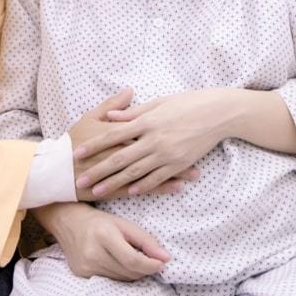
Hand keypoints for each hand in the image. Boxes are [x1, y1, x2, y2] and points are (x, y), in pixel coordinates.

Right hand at [32, 202, 169, 280]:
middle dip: (144, 267)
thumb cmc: (99, 221)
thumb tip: (165, 258)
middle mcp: (92, 253)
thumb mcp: (124, 224)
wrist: (69, 222)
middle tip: (146, 257)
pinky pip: (110, 281)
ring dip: (132, 272)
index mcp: (103, 235)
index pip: (133, 261)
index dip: (151, 265)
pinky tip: (116, 261)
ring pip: (121, 279)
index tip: (162, 262)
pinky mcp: (81, 275)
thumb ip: (146, 240)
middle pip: (129, 272)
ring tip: (129, 256)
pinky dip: (119, 274)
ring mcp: (85, 267)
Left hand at [74, 90, 221, 198]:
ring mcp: (166, 154)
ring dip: (114, 184)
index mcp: (147, 120)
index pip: (113, 134)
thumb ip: (134, 112)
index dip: (94, 145)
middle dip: (98, 171)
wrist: (218, 113)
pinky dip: (143, 186)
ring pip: (135, 173)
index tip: (77, 153)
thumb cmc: (188, 103)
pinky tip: (130, 192)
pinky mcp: (178, 164)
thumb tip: (111, 116)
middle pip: (119, 158)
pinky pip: (157, 178)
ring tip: (98, 192)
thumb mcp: (159, 102)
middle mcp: (154, 139)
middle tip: (79, 181)